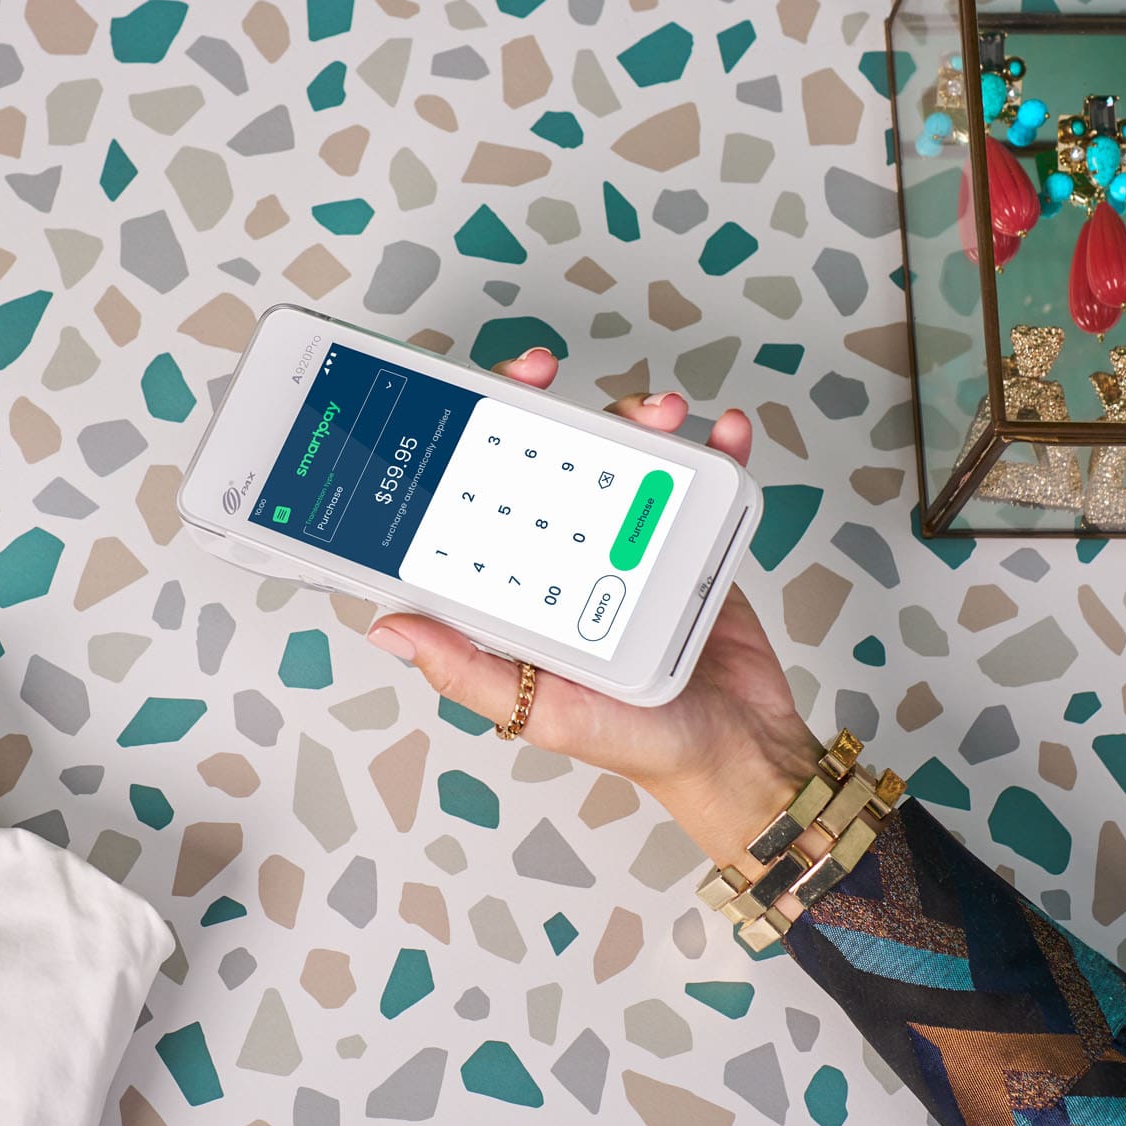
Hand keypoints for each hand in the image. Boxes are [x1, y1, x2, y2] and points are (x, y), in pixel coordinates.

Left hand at [366, 347, 819, 867]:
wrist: (737, 752)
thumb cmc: (635, 741)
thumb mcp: (541, 710)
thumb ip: (468, 670)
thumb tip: (388, 627)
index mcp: (524, 590)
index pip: (481, 503)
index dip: (469, 447)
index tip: (470, 407)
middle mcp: (571, 557)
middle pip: (551, 460)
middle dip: (548, 406)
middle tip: (548, 373)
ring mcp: (634, 542)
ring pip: (625, 455)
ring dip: (637, 417)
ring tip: (660, 414)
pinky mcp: (694, 539)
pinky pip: (704, 479)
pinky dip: (715, 446)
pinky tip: (718, 431)